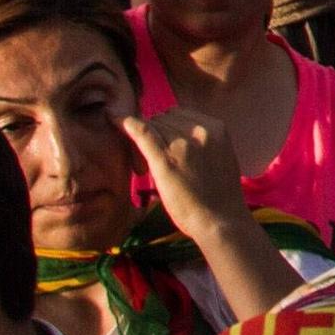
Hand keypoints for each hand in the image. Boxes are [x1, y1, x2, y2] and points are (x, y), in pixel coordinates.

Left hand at [121, 105, 250, 234]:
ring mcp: (182, 145)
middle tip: (155, 159)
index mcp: (216, 128)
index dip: (167, 126)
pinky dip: (126, 123)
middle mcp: (199, 130)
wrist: (221, 221)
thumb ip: (202, 142)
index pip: (180, 114)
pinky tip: (113, 119)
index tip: (163, 143)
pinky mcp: (165, 161)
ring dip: (146, 139)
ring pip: (152, 125)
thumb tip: (179, 134)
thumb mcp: (220, 156)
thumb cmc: (221, 195)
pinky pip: (142, 133)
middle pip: (164, 118)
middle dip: (156, 132)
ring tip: (147, 165)